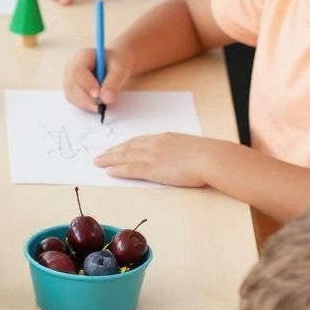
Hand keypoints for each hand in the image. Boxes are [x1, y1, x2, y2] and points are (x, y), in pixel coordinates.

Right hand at [63, 41, 133, 113]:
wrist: (114, 67)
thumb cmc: (116, 64)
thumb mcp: (120, 69)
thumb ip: (114, 83)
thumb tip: (106, 99)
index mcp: (82, 56)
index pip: (78, 71)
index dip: (86, 84)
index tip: (98, 95)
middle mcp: (71, 67)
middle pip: (72, 85)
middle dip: (86, 98)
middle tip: (100, 107)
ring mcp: (69, 79)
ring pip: (71, 95)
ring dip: (86, 104)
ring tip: (102, 106)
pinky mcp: (72, 90)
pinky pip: (74, 101)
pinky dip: (85, 106)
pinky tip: (97, 105)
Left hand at [94, 132, 211, 187]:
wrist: (210, 158)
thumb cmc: (207, 155)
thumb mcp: (190, 148)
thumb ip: (179, 151)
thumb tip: (178, 157)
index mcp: (164, 138)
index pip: (139, 140)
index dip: (125, 145)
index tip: (116, 147)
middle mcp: (155, 144)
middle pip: (128, 147)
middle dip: (113, 151)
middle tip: (100, 155)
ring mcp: (153, 156)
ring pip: (125, 157)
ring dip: (110, 159)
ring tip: (98, 162)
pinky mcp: (153, 169)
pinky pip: (131, 169)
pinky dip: (119, 170)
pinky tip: (109, 172)